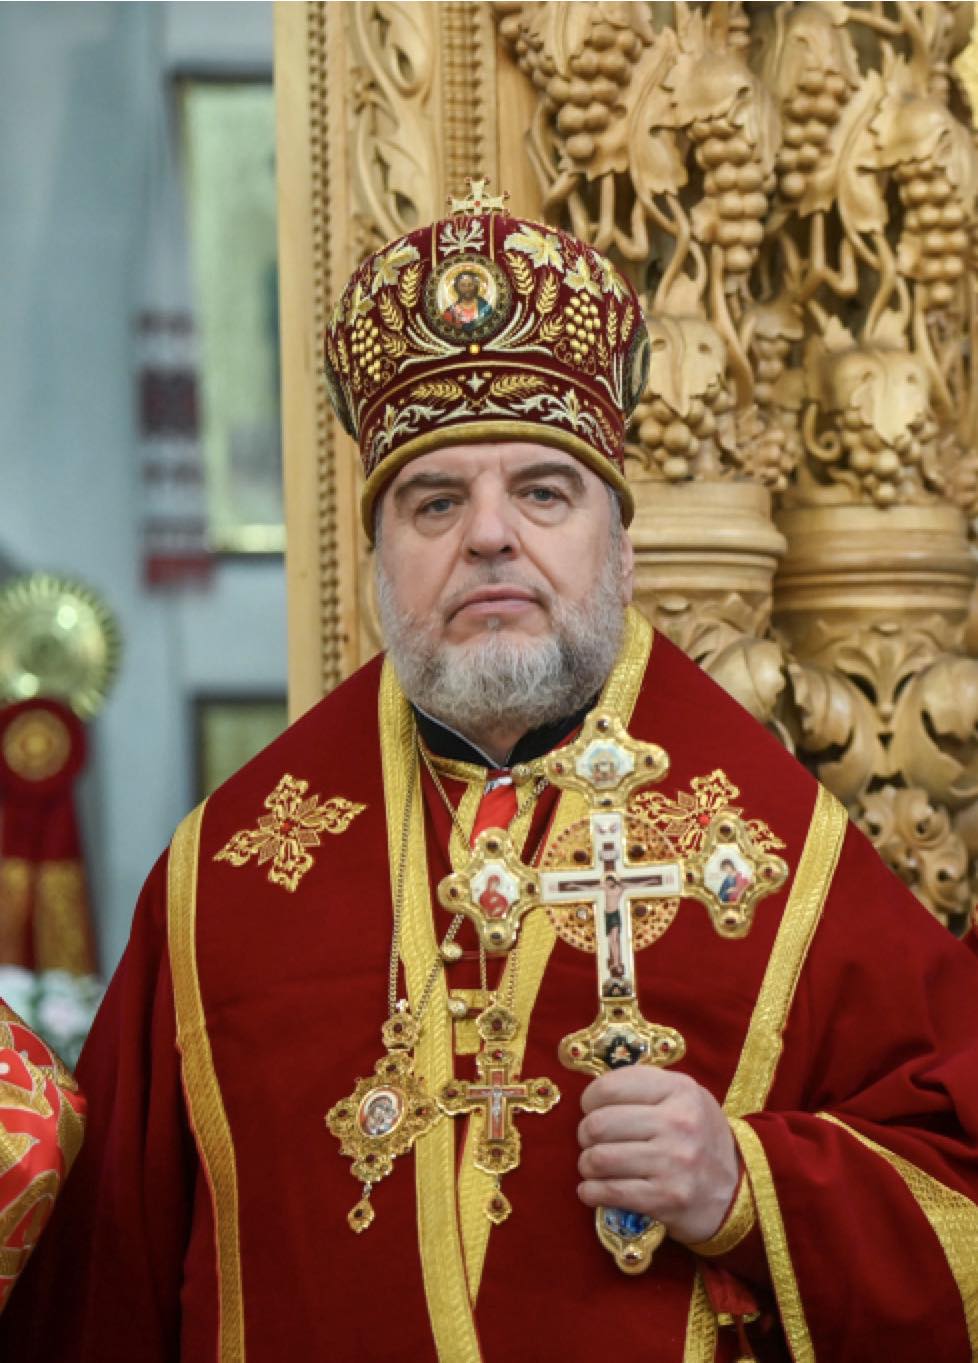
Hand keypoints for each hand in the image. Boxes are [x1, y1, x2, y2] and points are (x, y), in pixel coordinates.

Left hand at [576, 1065, 740, 1245]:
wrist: (736, 1190)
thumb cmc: (698, 1136)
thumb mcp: (684, 1097)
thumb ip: (644, 1085)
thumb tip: (594, 1092)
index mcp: (680, 1090)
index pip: (610, 1087)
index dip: (590, 1099)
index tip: (591, 1110)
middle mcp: (678, 1123)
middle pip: (599, 1124)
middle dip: (585, 1134)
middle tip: (591, 1141)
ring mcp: (674, 1162)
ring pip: (599, 1159)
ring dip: (587, 1165)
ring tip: (593, 1166)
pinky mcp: (667, 1198)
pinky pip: (610, 1192)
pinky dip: (591, 1192)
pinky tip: (592, 1190)